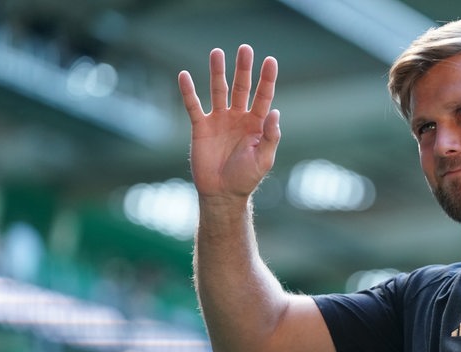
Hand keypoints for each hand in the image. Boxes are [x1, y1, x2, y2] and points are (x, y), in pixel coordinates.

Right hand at [178, 44, 279, 202]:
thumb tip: (276, 112)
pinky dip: (188, 91)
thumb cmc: (246, 178)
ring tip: (216, 52)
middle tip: (245, 48)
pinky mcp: (201, 128)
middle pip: (241, 87)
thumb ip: (271, 136)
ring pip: (218, 91)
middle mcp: (238, 117)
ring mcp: (219, 120)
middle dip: (243, 68)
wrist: (222, 193)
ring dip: (217, 72)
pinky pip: (193, 106)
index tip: (270, 60)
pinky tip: (184, 75)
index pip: (263, 96)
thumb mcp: (264, 159)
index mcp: (256, 124)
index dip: (267, 79)